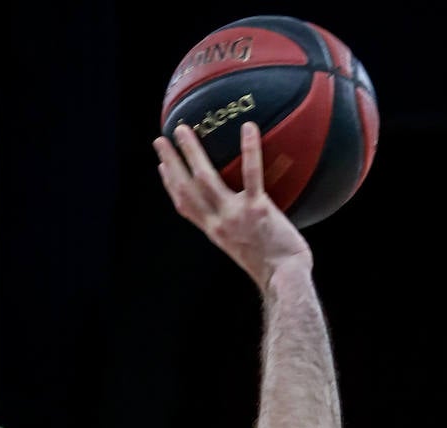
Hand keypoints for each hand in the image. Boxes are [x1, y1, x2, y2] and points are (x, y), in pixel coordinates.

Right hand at [154, 121, 312, 291]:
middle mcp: (219, 223)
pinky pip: (251, 174)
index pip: (185, 207)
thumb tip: (245, 217)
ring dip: (191, 152)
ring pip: (205, 179)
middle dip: (171, 163)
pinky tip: (248, 127)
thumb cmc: (274, 268)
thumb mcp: (246, 250)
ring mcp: (235, 216)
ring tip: (183, 130)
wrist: (285, 281)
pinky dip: (250, 149)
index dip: (171, 186)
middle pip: (186, 189)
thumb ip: (239, 231)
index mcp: (215, 232)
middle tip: (161, 140)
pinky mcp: (258, 209)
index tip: (162, 168)